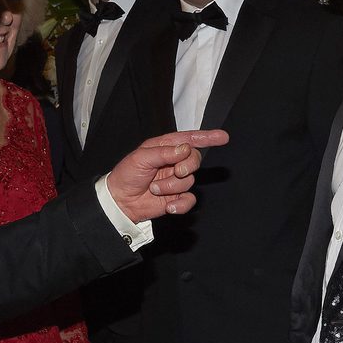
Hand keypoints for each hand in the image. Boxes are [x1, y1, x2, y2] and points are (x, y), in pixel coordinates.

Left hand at [108, 129, 228, 221]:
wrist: (120, 201)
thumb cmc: (126, 175)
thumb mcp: (141, 158)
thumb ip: (164, 152)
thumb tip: (185, 149)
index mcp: (165, 147)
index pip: (190, 139)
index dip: (207, 137)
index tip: (223, 137)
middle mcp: (173, 162)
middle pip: (195, 159)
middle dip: (187, 166)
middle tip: (176, 171)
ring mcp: (176, 181)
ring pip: (189, 181)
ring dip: (172, 186)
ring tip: (155, 189)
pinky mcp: (176, 198)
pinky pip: (189, 200)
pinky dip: (180, 204)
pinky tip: (169, 205)